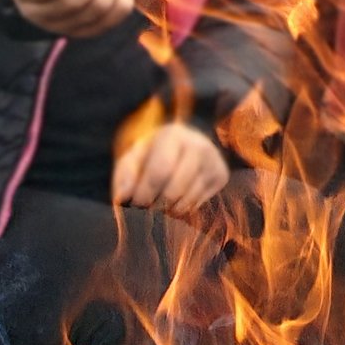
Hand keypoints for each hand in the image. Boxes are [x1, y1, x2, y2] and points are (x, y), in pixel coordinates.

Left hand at [112, 117, 231, 214]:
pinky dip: (183, 209)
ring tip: (160, 204)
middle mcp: (198, 145)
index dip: (145, 192)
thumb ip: (124, 176)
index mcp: (173, 134)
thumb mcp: (133, 159)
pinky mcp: (222, 176)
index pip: (160, 171)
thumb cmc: (152, 155)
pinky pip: (198, 205)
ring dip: (168, 210)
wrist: (183, 147)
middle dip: (156, 205)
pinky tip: (176, 200)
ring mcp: (213, 160)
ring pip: (187, 201)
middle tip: (147, 207)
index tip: (136, 203)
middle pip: (175, 190)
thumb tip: (122, 197)